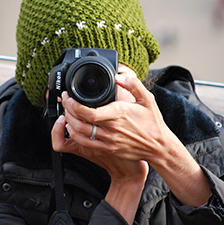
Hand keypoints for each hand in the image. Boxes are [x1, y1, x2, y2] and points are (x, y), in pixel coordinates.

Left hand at [52, 73, 210, 207]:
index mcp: (119, 114)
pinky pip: (86, 143)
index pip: (90, 112)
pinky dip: (75, 134)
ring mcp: (109, 141)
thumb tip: (118, 76)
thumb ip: (133, 84)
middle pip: (81, 122)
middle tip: (65, 100)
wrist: (158, 147)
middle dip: (68, 110)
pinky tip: (73, 127)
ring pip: (80, 133)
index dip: (74, 105)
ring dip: (69, 122)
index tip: (68, 96)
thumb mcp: (147, 99)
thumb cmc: (153, 122)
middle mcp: (112, 128)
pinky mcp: (108, 148)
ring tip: (67, 112)